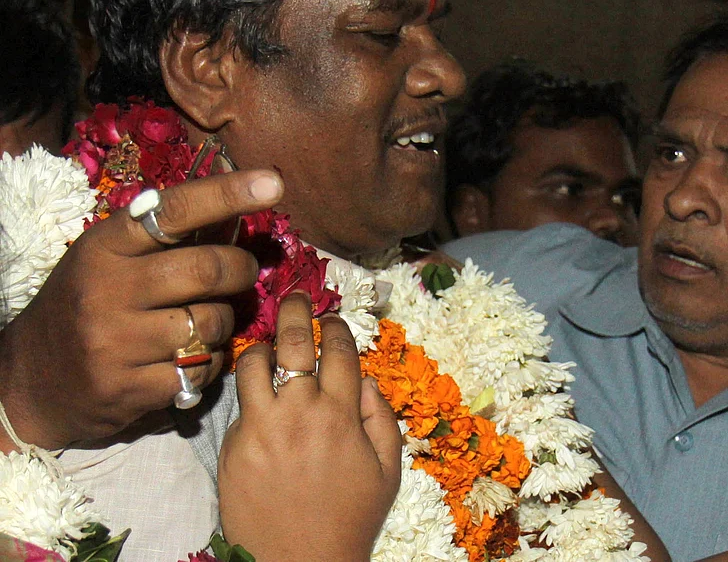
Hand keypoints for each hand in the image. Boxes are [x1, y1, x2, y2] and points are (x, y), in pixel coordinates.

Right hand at [0, 169, 283, 449]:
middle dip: (241, 269)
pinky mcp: (129, 388)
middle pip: (208, 270)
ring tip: (206, 322)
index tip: (273, 183)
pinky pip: (203, 369)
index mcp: (105, 248)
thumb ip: (167, 240)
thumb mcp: (112, 260)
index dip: (228, 194)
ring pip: (213, 323)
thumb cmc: (88, 305)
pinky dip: (211, 362)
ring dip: (225, 322)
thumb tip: (239, 208)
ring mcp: (115, 342)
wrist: (32, 380)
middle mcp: (106, 290)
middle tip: (244, 272)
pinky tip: (191, 358)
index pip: (174, 211)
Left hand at [219, 293, 402, 560]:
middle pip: (294, 341)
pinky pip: (239, 402)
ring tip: (269, 345)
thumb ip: (381, 418)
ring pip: (254, 363)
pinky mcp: (233, 445)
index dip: (337, 326)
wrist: (297, 561)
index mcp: (342, 415)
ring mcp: (262, 427)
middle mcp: (300, 412)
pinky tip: (257, 392)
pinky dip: (250, 390)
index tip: (334, 320)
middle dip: (297, 310)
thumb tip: (364, 380)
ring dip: (264, 346)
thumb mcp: (387, 469)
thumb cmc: (349, 518)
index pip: (339, 350)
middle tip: (297, 298)